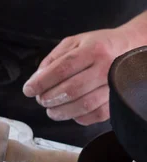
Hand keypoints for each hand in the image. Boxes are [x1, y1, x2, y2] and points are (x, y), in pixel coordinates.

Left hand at [23, 26, 138, 125]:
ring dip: (61, 111)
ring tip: (51, 109)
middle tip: (41, 100)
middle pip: (71, 89)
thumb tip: (36, 80)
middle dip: (49, 98)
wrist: (133, 47)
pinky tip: (71, 112)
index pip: (62, 68)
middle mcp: (106, 67)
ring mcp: (114, 85)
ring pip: (83, 105)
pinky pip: (96, 115)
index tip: (28, 90)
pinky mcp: (118, 100)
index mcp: (93, 49)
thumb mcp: (74, 43)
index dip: (41, 82)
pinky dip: (79, 118)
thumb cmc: (98, 46)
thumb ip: (52, 60)